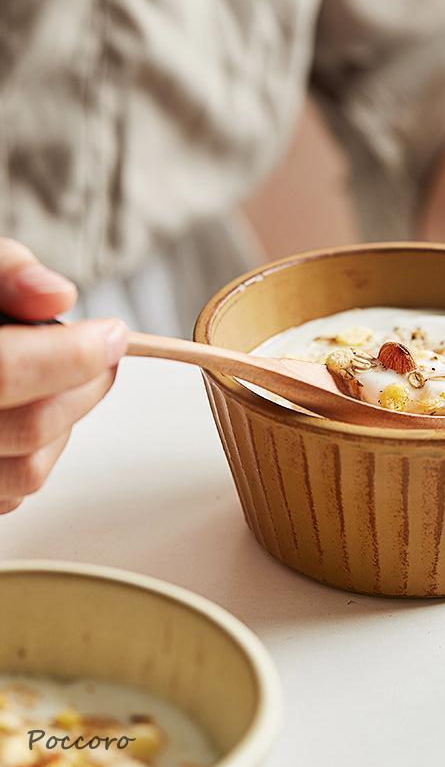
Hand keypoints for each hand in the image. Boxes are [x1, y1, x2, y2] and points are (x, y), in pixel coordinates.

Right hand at [0, 238, 126, 512]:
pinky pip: (15, 492)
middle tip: (106, 353)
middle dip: (85, 386)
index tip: (113, 334)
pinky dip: (41, 453)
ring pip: (29, 470)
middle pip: (29, 426)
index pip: (5, 371)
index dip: (72, 356)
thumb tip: (56, 295)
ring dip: (67, 422)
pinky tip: (32, 410)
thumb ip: (7, 274)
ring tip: (64, 381)